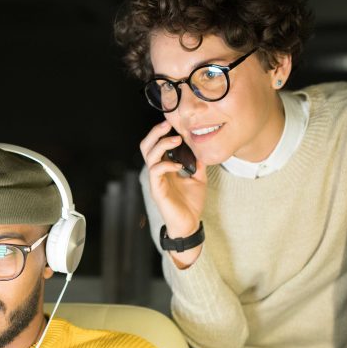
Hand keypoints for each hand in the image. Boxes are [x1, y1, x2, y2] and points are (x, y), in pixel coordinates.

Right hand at [139, 120, 208, 262]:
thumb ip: (197, 163)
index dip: (160, 132)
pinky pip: (156, 171)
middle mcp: (157, 172)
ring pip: (149, 155)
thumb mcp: (198, 178)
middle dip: (154, 132)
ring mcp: (155, 180)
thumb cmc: (190, 203)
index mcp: (164, 167)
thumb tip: (201, 149)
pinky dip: (167, 164)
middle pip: (146, 146)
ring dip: (162, 144)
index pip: (155, 145)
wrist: (189, 224)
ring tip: (176, 139)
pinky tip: (179, 165)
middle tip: (167, 124)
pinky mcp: (157, 189)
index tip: (173, 123)